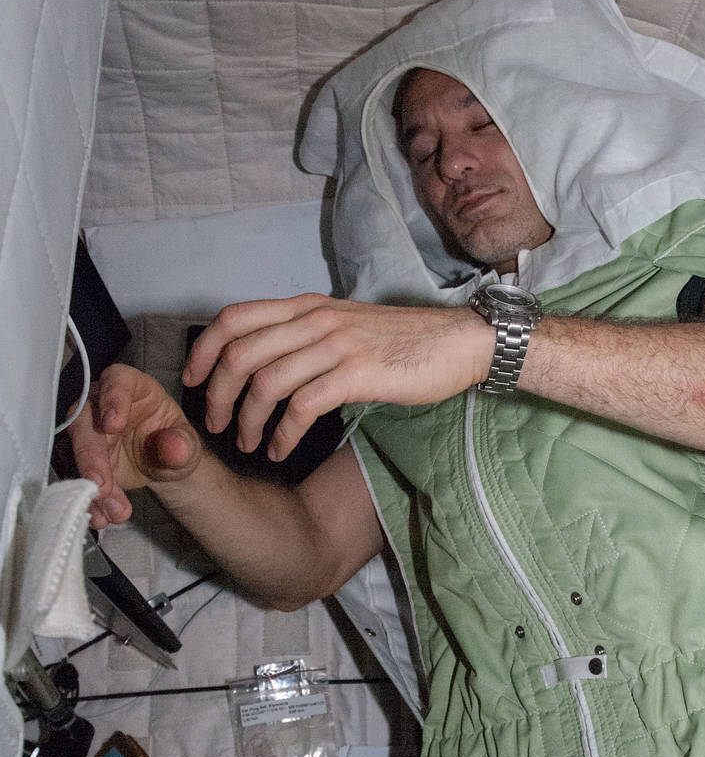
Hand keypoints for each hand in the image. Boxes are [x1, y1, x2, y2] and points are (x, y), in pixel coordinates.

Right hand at [67, 365, 203, 528]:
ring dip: (91, 486)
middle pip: (85, 423)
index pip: (116, 381)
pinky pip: (79, 478)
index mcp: (131, 386)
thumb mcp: (187, 443)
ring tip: (112, 510)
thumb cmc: (174, 440)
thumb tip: (174, 448)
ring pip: (78, 455)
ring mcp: (88, 433)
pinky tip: (102, 517)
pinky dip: (91, 500)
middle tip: (102, 485)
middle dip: (91, 457)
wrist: (165, 464)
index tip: (112, 424)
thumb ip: (182, 443)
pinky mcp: (83, 459)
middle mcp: (102, 404)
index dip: (112, 400)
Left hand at [182, 294, 494, 459]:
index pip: (234, 318)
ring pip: (266, 382)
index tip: (194, 381)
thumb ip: (305, 336)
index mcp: (306, 306)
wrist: (458, 343)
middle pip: (240, 353)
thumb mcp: (345, 326)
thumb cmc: (403, 342)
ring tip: (248, 445)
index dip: (203, 350)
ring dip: (247, 421)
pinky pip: (302, 406)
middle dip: (216, 395)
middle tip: (215, 425)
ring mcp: (336, 345)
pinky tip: (281, 450)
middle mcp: (315, 319)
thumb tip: (266, 360)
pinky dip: (283, 433)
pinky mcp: (357, 374)